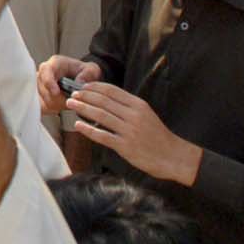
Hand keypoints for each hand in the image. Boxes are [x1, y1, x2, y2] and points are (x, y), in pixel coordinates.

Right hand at [36, 54, 101, 117]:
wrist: (81, 78)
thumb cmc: (83, 72)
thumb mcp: (91, 69)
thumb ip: (88, 74)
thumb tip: (79, 83)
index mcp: (55, 64)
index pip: (46, 71)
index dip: (49, 82)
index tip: (56, 92)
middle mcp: (44, 73)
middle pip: (43, 89)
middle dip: (57, 98)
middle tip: (70, 100)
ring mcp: (40, 85)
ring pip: (43, 99)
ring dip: (56, 105)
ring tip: (67, 102)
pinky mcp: (40, 95)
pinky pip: (42, 106)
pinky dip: (52, 109)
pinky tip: (61, 106)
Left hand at [63, 82, 201, 185]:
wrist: (173, 156)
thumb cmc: (157, 135)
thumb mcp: (146, 114)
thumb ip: (128, 107)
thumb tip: (106, 99)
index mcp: (138, 105)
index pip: (112, 91)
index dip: (94, 87)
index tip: (82, 87)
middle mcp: (133, 115)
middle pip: (103, 101)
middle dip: (85, 96)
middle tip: (72, 94)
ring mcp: (129, 131)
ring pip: (100, 115)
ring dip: (83, 108)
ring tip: (71, 105)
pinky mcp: (125, 146)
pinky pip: (102, 136)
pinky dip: (88, 130)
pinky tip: (78, 125)